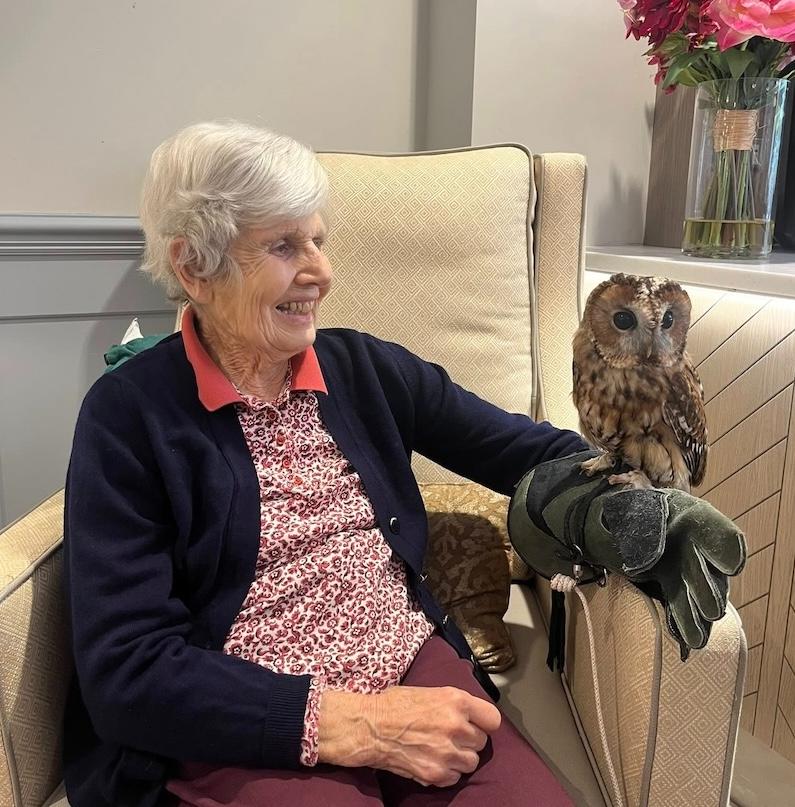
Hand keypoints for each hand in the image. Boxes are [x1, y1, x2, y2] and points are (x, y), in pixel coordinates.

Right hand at [317, 686, 500, 786]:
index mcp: (456, 701)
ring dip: (460, 757)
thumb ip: (454, 704)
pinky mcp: (436, 773)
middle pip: (482, 741)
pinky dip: (447, 772)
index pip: (493, 719)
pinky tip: (433, 760)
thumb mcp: (430, 692)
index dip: (484, 722)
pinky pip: (455, 777)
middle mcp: (456, 726)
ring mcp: (447, 752)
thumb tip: (472, 715)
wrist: (370, 726)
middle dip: (469, 740)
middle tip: (452, 736)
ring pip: (471, 762)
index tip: (478, 724)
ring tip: (443, 749)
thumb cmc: (396, 704)